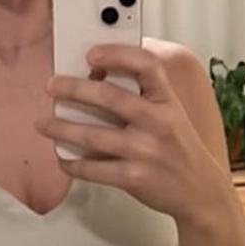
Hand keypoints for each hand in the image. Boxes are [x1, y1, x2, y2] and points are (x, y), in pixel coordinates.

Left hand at [39, 44, 235, 228]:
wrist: (200, 192)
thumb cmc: (179, 150)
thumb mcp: (172, 113)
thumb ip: (144, 96)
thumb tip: (96, 81)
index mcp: (167, 100)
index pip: (145, 64)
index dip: (116, 54)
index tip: (91, 54)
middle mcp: (158, 123)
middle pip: (110, 98)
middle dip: (73, 89)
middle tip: (52, 87)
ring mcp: (146, 152)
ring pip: (93, 136)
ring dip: (62, 128)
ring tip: (44, 124)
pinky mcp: (135, 179)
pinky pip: (95, 169)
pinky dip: (74, 164)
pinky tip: (63, 158)